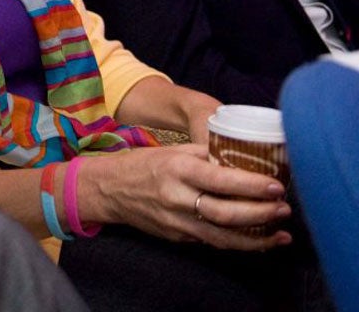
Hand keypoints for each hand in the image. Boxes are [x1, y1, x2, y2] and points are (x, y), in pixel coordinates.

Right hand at [84, 145, 290, 250]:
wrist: (109, 189)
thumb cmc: (144, 164)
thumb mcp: (173, 151)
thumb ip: (206, 156)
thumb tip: (243, 160)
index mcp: (177, 170)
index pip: (220, 180)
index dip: (252, 185)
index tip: (276, 185)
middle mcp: (177, 198)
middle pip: (225, 213)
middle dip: (260, 214)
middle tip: (284, 209)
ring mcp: (176, 222)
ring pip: (222, 236)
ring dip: (255, 238)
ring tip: (281, 235)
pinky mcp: (177, 237)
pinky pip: (212, 242)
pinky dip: (237, 243)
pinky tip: (257, 241)